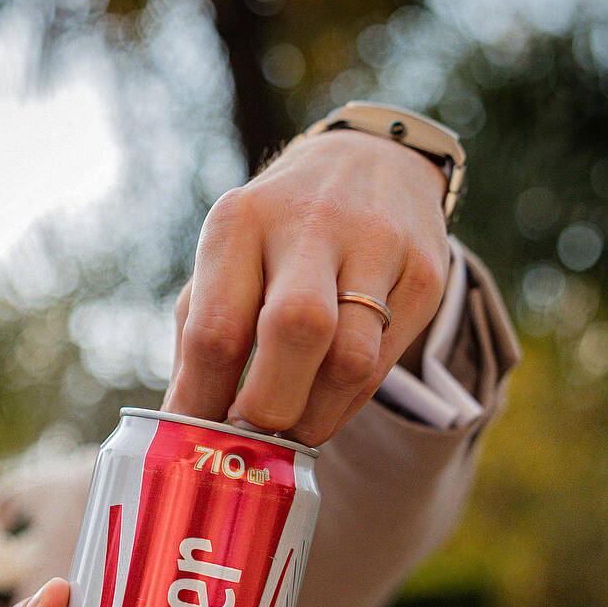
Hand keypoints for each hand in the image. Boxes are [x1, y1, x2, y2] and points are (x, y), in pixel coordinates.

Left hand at [164, 128, 451, 446]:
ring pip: (350, 360)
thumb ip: (201, 340)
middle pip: (294, 332)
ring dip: (314, 418)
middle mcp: (310, 223)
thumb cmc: (276, 236)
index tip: (197, 445)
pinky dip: (348, 401)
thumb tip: (181, 430)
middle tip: (253, 438)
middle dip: (268, 409)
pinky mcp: (426, 272)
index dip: (204, 404)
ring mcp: (377, 244)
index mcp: (241, 222)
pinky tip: (326, 400)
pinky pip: (383, 363)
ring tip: (292, 429)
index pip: (217, 330)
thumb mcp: (227, 262)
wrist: (371, 161)